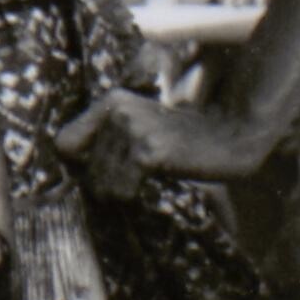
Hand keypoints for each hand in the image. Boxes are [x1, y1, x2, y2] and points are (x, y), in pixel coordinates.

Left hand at [55, 87, 279, 199]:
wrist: (234, 135)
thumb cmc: (189, 138)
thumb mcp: (144, 127)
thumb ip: (111, 139)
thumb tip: (75, 168)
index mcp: (113, 101)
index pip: (65, 144)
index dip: (81, 165)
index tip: (103, 174)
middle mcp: (118, 110)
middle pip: (84, 169)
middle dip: (105, 184)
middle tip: (137, 183)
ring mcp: (132, 129)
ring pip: (101, 183)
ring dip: (122, 193)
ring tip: (149, 184)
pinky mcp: (147, 151)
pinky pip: (121, 190)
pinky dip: (135, 197)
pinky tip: (156, 186)